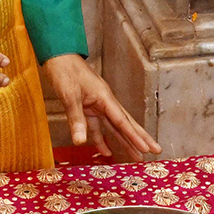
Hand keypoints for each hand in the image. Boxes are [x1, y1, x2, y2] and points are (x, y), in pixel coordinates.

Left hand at [42, 53, 159, 159]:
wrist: (58, 56)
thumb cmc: (65, 71)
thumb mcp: (69, 95)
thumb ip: (76, 119)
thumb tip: (80, 142)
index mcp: (104, 98)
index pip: (122, 121)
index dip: (134, 137)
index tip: (146, 149)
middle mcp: (105, 102)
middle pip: (126, 124)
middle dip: (140, 139)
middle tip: (155, 151)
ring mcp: (97, 105)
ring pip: (114, 127)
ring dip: (124, 142)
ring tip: (136, 157)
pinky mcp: (87, 108)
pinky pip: (97, 127)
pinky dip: (100, 139)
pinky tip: (106, 151)